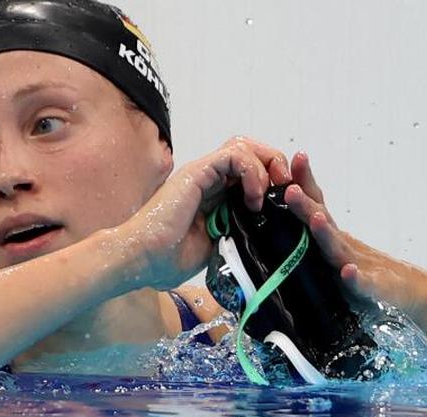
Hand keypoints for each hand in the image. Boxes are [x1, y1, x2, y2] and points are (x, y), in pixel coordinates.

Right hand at [121, 136, 290, 290]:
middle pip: (250, 151)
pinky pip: (234, 154)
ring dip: (266, 166)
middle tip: (285, 190)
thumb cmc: (167, 260)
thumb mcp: (216, 248)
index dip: (271, 180)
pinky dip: (251, 171)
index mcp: (212, 196)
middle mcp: (207, 180)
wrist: (142, 259)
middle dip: (274, 166)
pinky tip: (253, 196)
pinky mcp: (197, 172)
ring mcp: (201, 173)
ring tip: (267, 193)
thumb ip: (235, 235)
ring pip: (244, 146)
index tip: (283, 203)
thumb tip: (261, 240)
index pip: (248, 171)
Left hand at [283, 152, 421, 315]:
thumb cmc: (366, 272)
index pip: (317, 204)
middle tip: (289, 188)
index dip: (305, 183)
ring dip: (326, 234)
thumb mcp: (334, 253)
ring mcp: (358, 267)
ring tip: (316, 219)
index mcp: (331, 237)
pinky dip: (355, 279)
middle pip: (322, 222)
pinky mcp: (372, 291)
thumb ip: (308, 240)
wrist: (412, 294)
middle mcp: (342, 247)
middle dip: (305, 205)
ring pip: (337, 250)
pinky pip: (362, 285)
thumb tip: (277, 217)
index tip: (296, 158)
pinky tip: (349, 273)